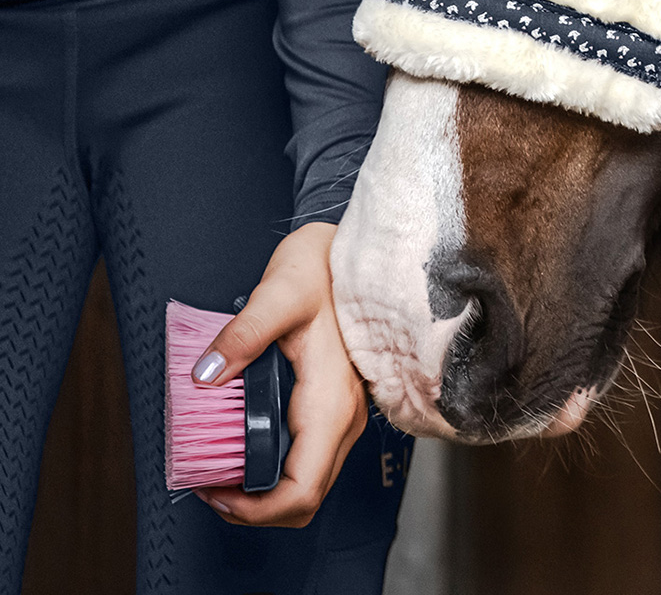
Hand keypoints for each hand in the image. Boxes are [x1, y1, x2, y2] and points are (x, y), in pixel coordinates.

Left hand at [191, 223, 367, 526]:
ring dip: (261, 488)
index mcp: (331, 402)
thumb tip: (204, 378)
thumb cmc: (322, 268)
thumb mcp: (279, 294)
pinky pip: (306, 456)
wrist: (355, 250)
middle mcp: (344, 418)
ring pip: (306, 480)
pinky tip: (241, 439)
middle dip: (253, 505)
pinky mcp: (334, 406)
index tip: (214, 493)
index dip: (256, 510)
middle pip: (304, 497)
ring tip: (217, 465)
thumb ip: (242, 336)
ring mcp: (343, 414)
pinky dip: (271, 464)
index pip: (302, 490)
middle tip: (206, 483)